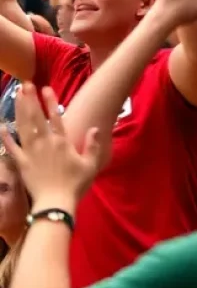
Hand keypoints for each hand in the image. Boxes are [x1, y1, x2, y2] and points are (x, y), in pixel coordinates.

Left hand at [3, 84, 103, 208]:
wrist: (55, 203)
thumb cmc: (75, 184)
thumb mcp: (90, 165)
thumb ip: (93, 146)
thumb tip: (95, 128)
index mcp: (62, 142)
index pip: (55, 117)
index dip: (50, 101)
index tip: (45, 88)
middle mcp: (45, 143)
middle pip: (36, 117)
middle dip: (30, 99)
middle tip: (25, 84)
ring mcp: (31, 152)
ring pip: (23, 127)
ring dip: (19, 110)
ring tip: (16, 96)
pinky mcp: (21, 163)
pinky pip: (11, 147)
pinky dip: (5, 136)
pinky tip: (1, 125)